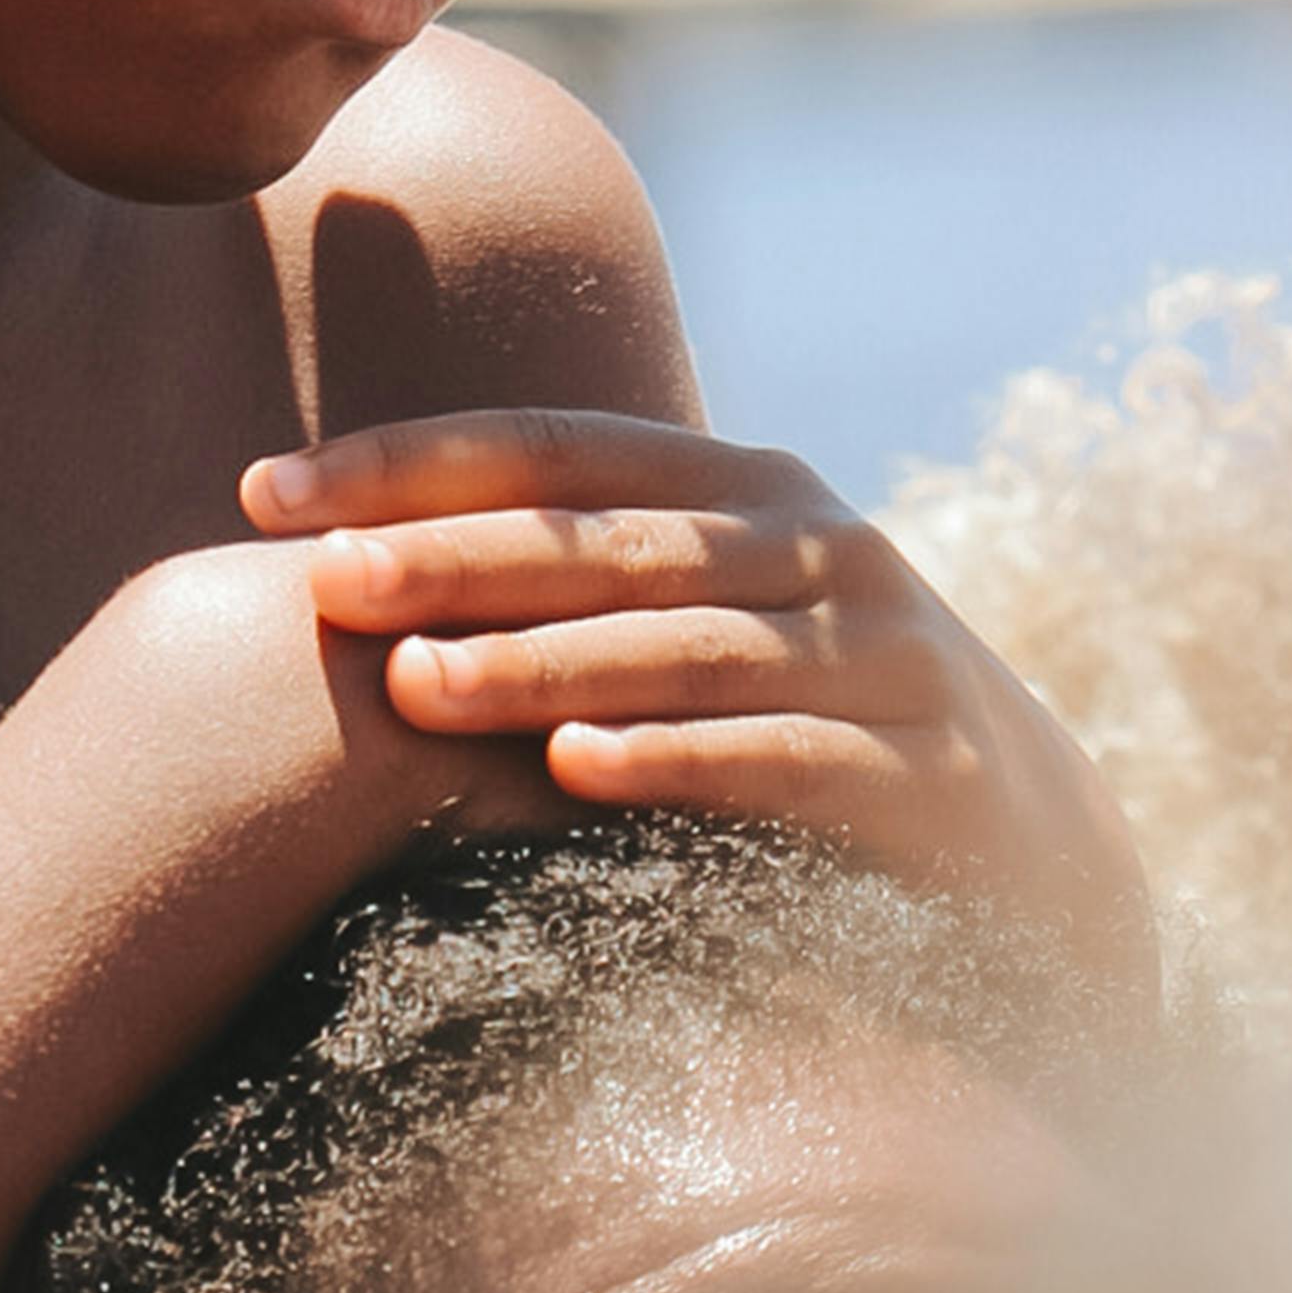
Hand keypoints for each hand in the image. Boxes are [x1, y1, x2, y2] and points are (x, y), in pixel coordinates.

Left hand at [243, 406, 1154, 1006]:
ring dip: (549, 665)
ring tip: (415, 688)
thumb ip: (569, 582)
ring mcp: (883, 651)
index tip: (263, 496)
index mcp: (738, 487)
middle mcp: (816, 544)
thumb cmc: (802, 718)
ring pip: (695, 644)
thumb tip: (329, 564)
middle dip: (458, 558)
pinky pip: (792, 759)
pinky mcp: (932, 769)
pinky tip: (580, 773)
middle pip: (612, 542)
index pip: (553, 449)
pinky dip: (685, 761)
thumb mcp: (702, 621)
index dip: (408, 462)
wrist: (1029, 843)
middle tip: (326, 584)